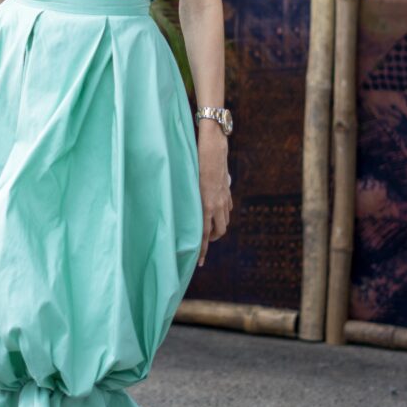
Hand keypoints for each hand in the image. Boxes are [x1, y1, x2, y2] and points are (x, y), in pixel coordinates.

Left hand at [197, 130, 231, 267]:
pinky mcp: (227, 189)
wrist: (214, 144)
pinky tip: (216, 212)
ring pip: (224, 220)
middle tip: (203, 246)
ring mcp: (224, 197)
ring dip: (218, 228)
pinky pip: (227, 207)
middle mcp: (217, 204)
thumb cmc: (195, 160)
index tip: (199, 262)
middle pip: (219, 231)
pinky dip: (222, 214)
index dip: (203, 250)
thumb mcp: (187, 181)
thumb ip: (186, 198)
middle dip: (212, 241)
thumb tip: (178, 210)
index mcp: (205, 204)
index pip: (205, 234)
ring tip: (209, 230)